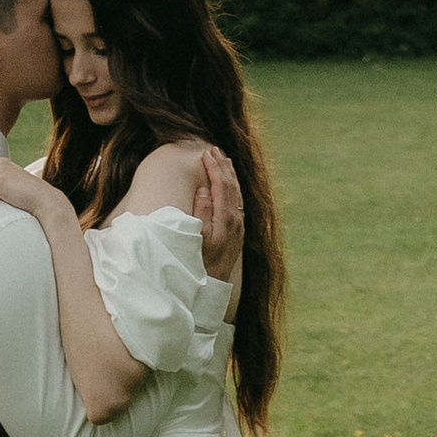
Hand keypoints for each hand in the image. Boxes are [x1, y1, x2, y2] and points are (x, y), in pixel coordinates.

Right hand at [195, 148, 244, 281]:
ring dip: (230, 175)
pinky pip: (237, 202)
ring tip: (224, 160)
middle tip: (214, 149)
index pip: (221, 185)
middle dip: (223, 166)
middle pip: (231, 186)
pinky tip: (229, 185)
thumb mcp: (198, 238)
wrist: (214, 286)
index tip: (206, 154)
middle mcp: (236, 219)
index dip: (214, 168)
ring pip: (236, 193)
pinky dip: (233, 188)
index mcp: (226, 218)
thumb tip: (204, 190)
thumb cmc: (201, 263)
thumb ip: (202, 213)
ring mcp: (239, 225)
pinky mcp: (238, 231)